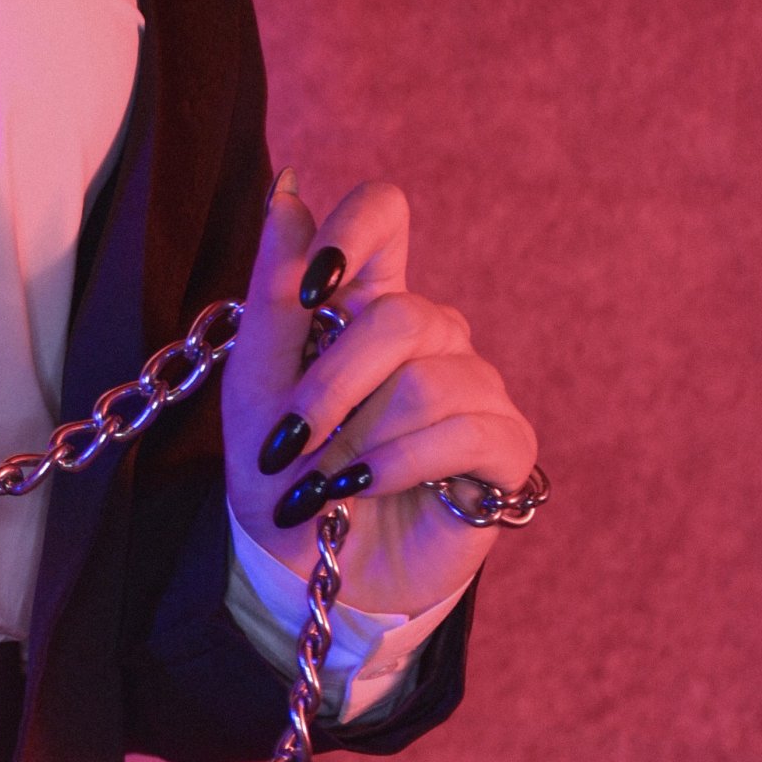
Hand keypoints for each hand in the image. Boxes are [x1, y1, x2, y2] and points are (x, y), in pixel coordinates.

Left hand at [221, 175, 539, 619]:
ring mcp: (474, 386)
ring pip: (430, 380)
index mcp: (365, 302)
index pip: (384, 213)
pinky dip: (398, 465)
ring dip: (360, 441)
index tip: (312, 289)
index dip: (354, 232)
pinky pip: (465, 431)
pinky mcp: (505, 446)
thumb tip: (288, 189)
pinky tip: (367, 489)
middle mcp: (429, 334)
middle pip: (402, 315)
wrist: (308, 571)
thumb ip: (274, 296)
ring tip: (327, 482)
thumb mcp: (256, 390)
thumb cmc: (281, 475)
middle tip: (288, 442)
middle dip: (331, 387)